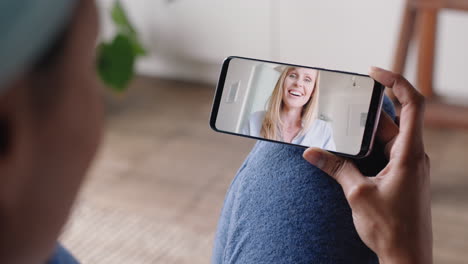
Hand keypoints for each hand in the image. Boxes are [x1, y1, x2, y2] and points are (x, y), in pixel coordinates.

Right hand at [303, 67, 431, 263]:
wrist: (407, 256)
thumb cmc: (391, 228)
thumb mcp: (357, 194)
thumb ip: (336, 168)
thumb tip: (312, 152)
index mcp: (410, 154)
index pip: (413, 105)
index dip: (397, 82)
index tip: (375, 72)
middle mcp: (413, 156)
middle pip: (394, 119)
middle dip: (370, 108)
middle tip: (346, 99)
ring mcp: (409, 166)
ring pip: (389, 136)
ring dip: (367, 130)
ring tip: (342, 124)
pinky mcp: (402, 176)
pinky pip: (387, 151)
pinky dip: (369, 146)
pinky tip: (350, 148)